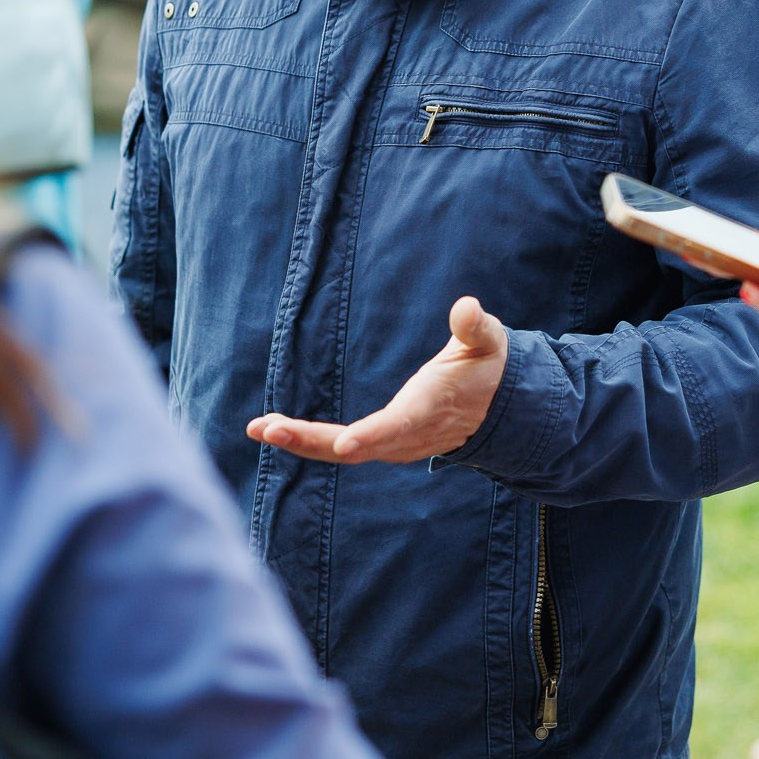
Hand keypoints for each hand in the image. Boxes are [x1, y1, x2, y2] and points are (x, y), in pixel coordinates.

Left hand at [248, 296, 509, 463]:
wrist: (498, 411)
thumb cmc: (487, 367)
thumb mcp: (488, 342)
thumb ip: (476, 327)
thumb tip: (467, 307)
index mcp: (429, 409)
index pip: (398, 426)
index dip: (372, 436)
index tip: (343, 445)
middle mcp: (407, 435)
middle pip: (355, 447)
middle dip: (310, 440)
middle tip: (267, 429)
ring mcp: (394, 445)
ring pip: (342, 451)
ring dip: (301, 441)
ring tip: (259, 427)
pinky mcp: (384, 444)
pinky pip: (341, 448)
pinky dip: (309, 441)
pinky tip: (277, 430)